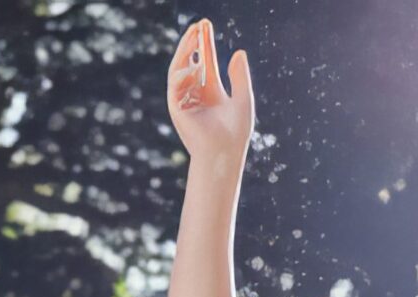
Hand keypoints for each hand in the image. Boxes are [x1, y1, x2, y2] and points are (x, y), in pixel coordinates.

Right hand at [166, 19, 253, 160]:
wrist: (224, 152)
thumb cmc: (235, 132)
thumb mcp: (242, 98)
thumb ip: (239, 76)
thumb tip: (239, 52)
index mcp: (211, 90)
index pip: (206, 61)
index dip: (206, 43)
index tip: (205, 25)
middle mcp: (196, 93)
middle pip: (191, 61)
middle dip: (194, 42)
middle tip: (199, 24)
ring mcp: (185, 99)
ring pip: (180, 69)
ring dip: (185, 51)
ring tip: (193, 35)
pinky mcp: (177, 107)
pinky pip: (175, 84)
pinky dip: (182, 72)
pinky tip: (192, 63)